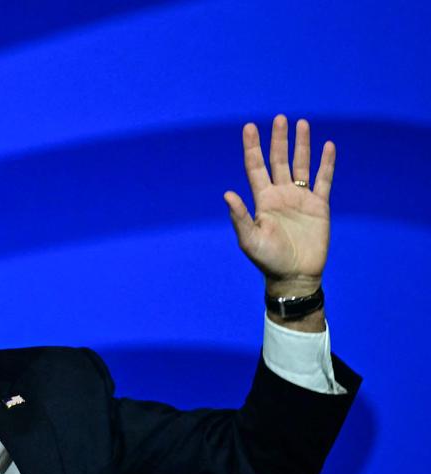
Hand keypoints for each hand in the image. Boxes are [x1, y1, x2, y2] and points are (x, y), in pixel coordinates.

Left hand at [224, 115, 334, 299]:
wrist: (294, 275)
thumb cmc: (268, 260)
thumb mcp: (250, 239)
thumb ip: (239, 217)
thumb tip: (226, 193)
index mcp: (262, 200)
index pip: (255, 167)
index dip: (252, 148)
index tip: (249, 127)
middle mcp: (280, 195)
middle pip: (278, 160)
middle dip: (278, 140)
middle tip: (279, 118)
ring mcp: (300, 199)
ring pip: (301, 165)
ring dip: (302, 145)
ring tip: (302, 123)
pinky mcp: (319, 205)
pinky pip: (323, 180)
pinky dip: (326, 163)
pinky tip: (328, 145)